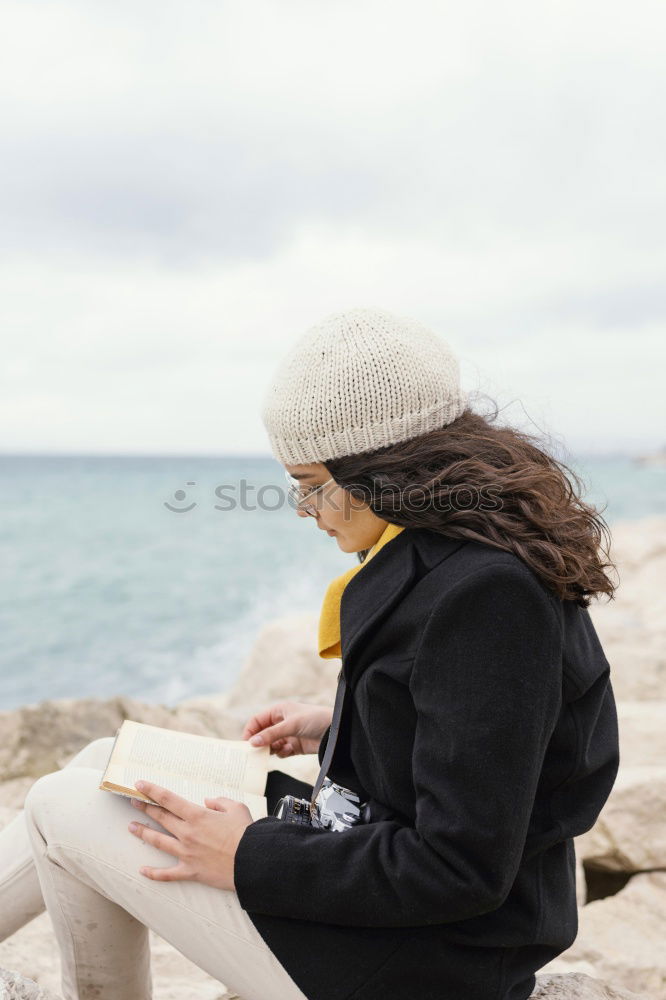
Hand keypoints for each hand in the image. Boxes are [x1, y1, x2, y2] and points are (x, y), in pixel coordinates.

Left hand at [127, 779, 252, 890]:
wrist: (252, 862)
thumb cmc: (246, 834)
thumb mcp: (236, 808)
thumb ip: (220, 802)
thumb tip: (208, 802)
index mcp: (197, 816)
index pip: (168, 799)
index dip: (152, 790)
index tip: (140, 784)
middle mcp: (187, 833)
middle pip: (160, 817)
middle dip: (145, 807)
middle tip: (133, 801)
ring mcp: (186, 853)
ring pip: (158, 842)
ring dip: (143, 833)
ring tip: (131, 826)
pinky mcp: (190, 871)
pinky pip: (167, 874)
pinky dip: (154, 873)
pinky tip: (142, 870)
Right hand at [242, 700, 332, 756]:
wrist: (336, 732)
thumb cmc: (315, 719)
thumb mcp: (291, 724)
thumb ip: (271, 734)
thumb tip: (253, 742)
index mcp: (279, 711)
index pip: (257, 720)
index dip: (250, 731)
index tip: (246, 744)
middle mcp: (282, 722)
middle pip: (263, 734)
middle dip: (259, 743)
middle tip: (255, 753)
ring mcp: (288, 734)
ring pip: (271, 745)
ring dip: (271, 749)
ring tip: (275, 751)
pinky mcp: (295, 746)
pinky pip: (281, 752)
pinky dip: (282, 753)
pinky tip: (288, 751)